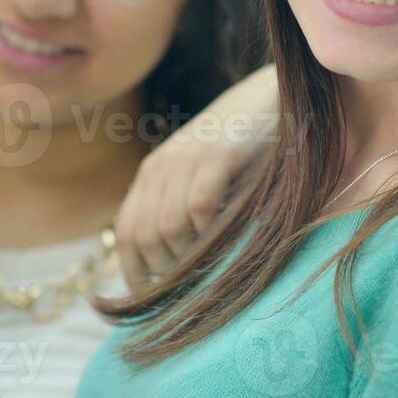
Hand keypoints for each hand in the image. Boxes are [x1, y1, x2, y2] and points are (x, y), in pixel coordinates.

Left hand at [114, 63, 278, 292]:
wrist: (270, 97)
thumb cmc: (241, 148)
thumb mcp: (201, 178)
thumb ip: (182, 210)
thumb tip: (172, 271)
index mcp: (152, 174)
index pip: (127, 233)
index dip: (135, 272)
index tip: (153, 301)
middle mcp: (161, 166)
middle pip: (144, 237)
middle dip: (167, 270)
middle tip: (195, 281)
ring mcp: (187, 159)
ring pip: (168, 228)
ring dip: (190, 254)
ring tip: (213, 257)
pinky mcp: (218, 154)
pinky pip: (198, 207)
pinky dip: (209, 230)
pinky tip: (226, 232)